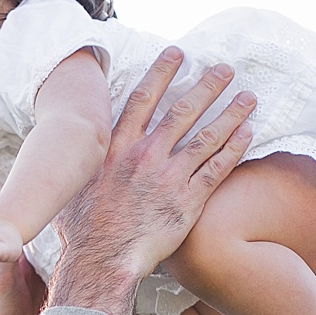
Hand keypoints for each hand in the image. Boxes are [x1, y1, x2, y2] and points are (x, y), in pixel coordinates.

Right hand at [49, 49, 255, 314]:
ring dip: (230, 113)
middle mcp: (144, 156)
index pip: (143, 98)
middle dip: (206, 86)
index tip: (177, 53)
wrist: (101, 261)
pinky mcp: (187, 202)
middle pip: (181, 111)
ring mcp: (167, 177)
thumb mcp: (72, 187)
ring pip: (206, 136)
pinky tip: (249, 133)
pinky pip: (217, 169)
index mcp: (116, 148)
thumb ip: (80, 167)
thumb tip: (66, 158)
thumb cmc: (82, 231)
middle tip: (224, 68)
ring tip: (249, 96)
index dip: (162, 72)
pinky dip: (234, 149)